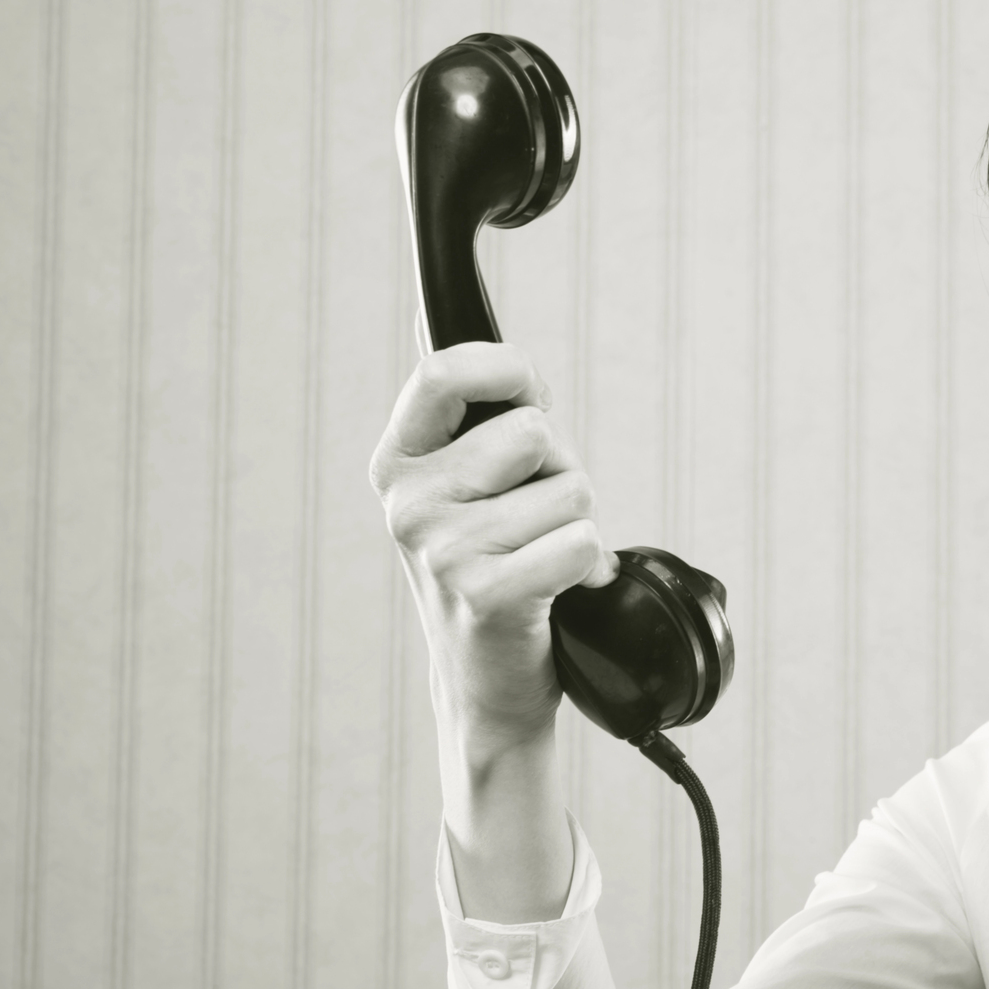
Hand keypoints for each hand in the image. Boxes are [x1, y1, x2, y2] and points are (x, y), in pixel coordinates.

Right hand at [370, 342, 616, 753]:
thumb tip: (428, 307)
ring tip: (541, 557)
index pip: (445, 370)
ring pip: (570, 490)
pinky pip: (581, 542)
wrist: (487, 681)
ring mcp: (441, 551)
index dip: (510, 373)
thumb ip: (462, 407)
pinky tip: (556, 590)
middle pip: (534, 433)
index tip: (529, 400)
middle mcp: (407, 502)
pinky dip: (589, 566)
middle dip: (560, 469)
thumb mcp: (463, 482)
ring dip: (577, 524)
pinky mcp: (485, 595)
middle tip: (533, 517)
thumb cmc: (493, 563)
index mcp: (398, 460)